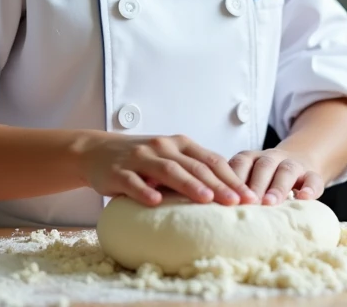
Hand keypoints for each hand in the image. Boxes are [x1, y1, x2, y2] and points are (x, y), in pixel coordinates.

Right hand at [77, 133, 257, 207]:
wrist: (97, 151)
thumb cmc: (142, 159)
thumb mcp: (169, 157)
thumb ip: (193, 168)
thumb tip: (230, 192)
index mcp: (179, 144)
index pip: (210, 160)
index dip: (231, 177)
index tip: (249, 196)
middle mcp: (162, 147)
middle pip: (194, 166)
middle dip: (218, 185)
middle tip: (238, 202)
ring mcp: (139, 158)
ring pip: (168, 170)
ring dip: (189, 185)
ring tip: (207, 199)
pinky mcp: (118, 172)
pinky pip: (133, 181)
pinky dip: (145, 191)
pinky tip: (156, 202)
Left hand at [229, 148, 324, 204]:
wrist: (297, 164)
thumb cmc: (263, 180)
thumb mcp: (248, 179)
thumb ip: (233, 190)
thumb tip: (210, 210)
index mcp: (251, 158)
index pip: (241, 163)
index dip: (235, 178)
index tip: (229, 197)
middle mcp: (271, 158)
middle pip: (263, 166)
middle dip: (255, 184)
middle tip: (249, 203)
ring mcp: (293, 165)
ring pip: (286, 171)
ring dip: (278, 187)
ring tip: (271, 203)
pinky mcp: (311, 174)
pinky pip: (313, 179)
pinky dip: (309, 188)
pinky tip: (304, 198)